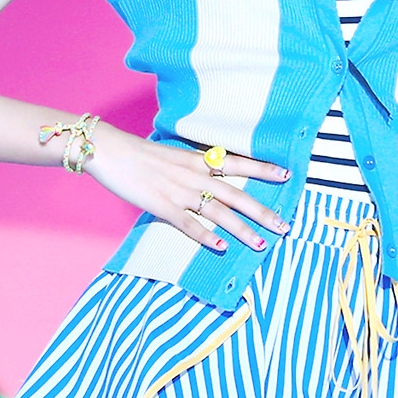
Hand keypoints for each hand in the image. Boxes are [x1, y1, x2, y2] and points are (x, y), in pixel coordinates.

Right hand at [87, 123, 290, 253]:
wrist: (109, 150)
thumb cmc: (140, 153)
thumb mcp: (174, 154)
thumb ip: (195, 165)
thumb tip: (212, 173)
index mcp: (198, 159)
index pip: (239, 163)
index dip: (263, 169)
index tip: (287, 175)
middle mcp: (194, 175)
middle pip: (236, 194)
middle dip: (263, 211)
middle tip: (285, 225)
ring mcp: (179, 191)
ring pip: (218, 212)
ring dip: (242, 229)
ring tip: (261, 244)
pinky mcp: (161, 206)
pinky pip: (189, 224)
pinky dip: (206, 236)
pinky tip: (222, 248)